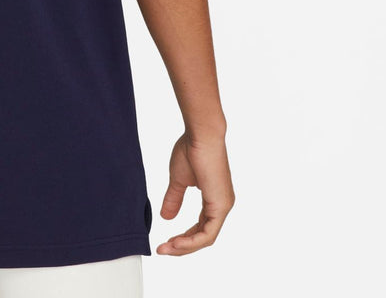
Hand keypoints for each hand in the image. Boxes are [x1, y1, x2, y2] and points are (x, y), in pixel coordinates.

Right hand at [154, 130, 233, 254]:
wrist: (200, 135)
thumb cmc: (191, 149)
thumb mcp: (179, 179)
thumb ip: (174, 198)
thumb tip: (166, 217)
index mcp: (214, 200)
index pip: (200, 228)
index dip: (183, 237)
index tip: (165, 242)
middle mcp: (221, 205)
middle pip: (203, 237)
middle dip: (182, 246)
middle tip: (163, 250)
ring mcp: (223, 206)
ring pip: (205, 238)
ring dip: (185, 246)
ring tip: (167, 248)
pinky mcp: (220, 205)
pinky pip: (208, 233)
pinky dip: (191, 241)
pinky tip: (177, 242)